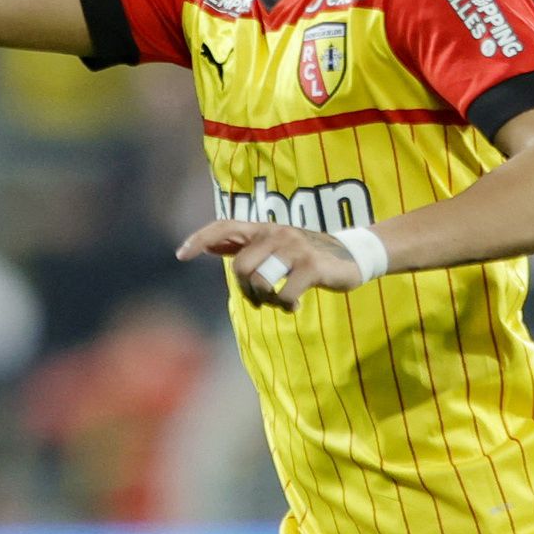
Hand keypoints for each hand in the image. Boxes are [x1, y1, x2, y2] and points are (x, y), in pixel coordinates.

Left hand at [176, 221, 364, 310]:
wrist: (353, 254)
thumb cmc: (306, 254)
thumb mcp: (275, 245)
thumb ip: (245, 245)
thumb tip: (211, 246)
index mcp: (264, 229)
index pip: (224, 226)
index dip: (200, 238)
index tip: (180, 255)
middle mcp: (276, 234)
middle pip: (240, 267)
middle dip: (246, 291)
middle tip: (261, 300)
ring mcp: (294, 248)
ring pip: (260, 281)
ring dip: (267, 300)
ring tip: (281, 303)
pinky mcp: (311, 266)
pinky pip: (285, 294)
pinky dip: (286, 306)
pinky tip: (295, 306)